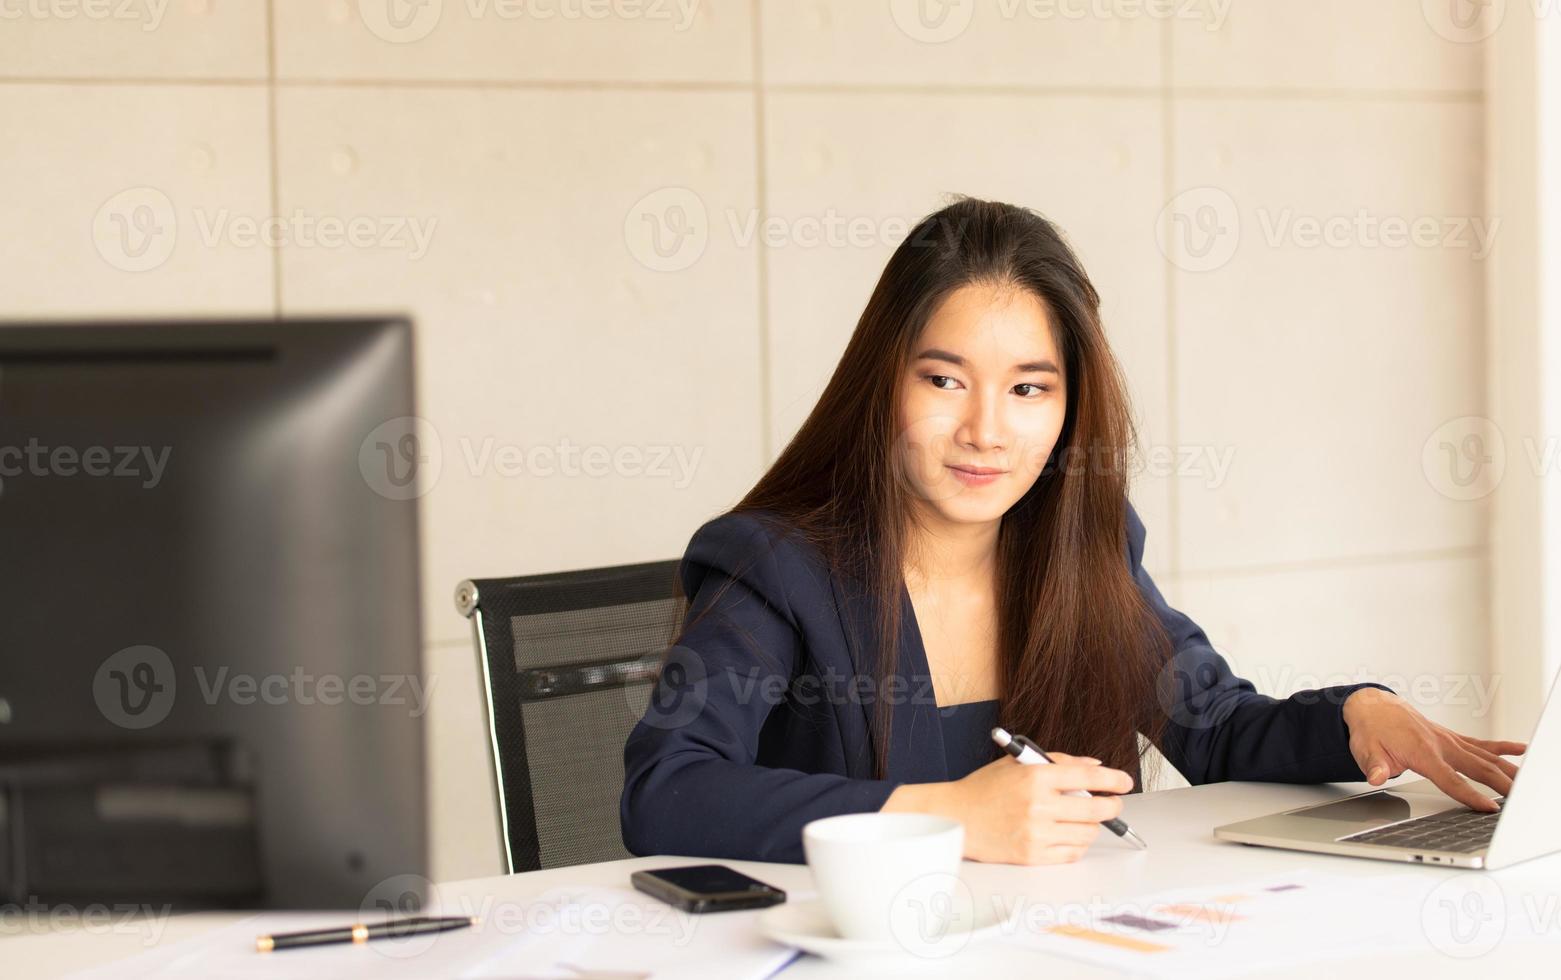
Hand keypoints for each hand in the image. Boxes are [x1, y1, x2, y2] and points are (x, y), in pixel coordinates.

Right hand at [881, 752, 1133, 863]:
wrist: (954, 817)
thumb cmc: (984, 789)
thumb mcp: (1017, 764)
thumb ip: (1058, 762)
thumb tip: (1094, 766)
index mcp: (1034, 777)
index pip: (1086, 776)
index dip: (1112, 779)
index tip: (1124, 782)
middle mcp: (1037, 805)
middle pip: (1095, 809)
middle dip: (1111, 806)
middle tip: (1112, 804)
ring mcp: (1036, 833)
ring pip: (1087, 833)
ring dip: (1092, 826)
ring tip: (1084, 820)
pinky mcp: (1032, 856)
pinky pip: (1071, 853)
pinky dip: (1076, 844)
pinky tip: (1068, 835)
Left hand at [1342, 687, 1526, 811]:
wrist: (1373, 706)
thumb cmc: (1371, 730)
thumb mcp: (1365, 750)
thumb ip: (1374, 766)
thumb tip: (1375, 777)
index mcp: (1421, 752)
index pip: (1450, 779)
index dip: (1470, 795)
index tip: (1489, 807)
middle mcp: (1441, 745)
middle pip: (1478, 768)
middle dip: (1502, 785)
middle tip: (1521, 801)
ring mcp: (1450, 740)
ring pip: (1486, 756)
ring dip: (1509, 770)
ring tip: (1528, 783)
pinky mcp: (1452, 738)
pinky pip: (1482, 744)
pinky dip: (1503, 748)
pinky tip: (1522, 750)